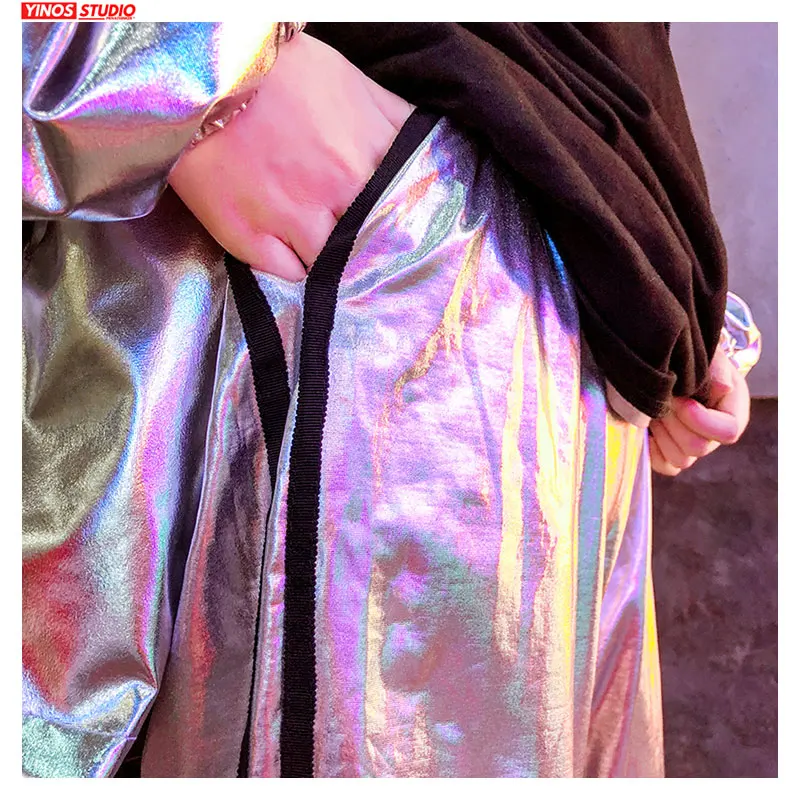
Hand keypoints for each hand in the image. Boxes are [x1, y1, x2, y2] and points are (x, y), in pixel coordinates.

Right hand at [168, 33, 413, 280]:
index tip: (406, 240)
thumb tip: (430, 152)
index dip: (404, 229)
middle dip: (371, 255)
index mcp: (364, 159)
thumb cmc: (283, 75)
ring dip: (334, 268)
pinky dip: (297, 271)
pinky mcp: (247, 237)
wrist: (203, 74)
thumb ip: (395, 125)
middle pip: (368, 250)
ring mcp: (289, 220)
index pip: (401, 216)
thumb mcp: (354, 85)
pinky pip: (289, 276)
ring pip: (331, 270)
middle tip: (370, 259)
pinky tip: (296, 255)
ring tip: (331, 260)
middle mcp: (333, 195)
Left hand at [649, 343, 750, 475]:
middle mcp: (714, 437)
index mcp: (733, 413)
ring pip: (680, 460)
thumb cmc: (695, 362)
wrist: (673, 370)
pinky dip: (651, 449)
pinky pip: (663, 465)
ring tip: (654, 410)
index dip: (700, 419)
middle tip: (661, 400)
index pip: (728, 432)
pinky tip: (646, 426)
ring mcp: (692, 449)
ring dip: (662, 433)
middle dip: (674, 422)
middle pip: (698, 448)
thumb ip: (716, 367)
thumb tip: (722, 386)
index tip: (680, 399)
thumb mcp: (709, 356)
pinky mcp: (670, 455)